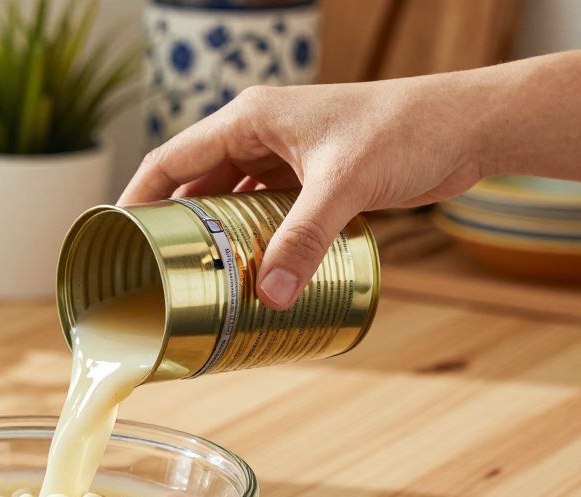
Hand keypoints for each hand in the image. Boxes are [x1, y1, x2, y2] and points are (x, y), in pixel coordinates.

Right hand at [119, 75, 487, 308]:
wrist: (467, 126)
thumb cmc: (407, 130)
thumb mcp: (345, 185)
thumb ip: (304, 240)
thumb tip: (269, 295)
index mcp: (251, 117)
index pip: (171, 159)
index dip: (137, 197)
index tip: (113, 236)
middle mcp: (260, 133)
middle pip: (194, 183)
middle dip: (173, 226)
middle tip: (153, 272)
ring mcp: (286, 157)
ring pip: (230, 200)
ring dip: (215, 235)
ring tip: (194, 279)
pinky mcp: (312, 179)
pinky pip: (264, 211)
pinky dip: (252, 238)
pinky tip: (247, 269)